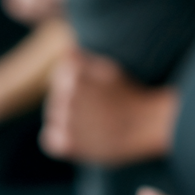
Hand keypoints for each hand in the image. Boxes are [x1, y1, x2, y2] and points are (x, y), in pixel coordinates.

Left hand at [41, 50, 176, 165]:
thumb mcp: (108, 68)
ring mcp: (66, 121)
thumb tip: (64, 51)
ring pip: (53, 115)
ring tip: (92, 120)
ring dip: (66, 116)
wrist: (144, 125)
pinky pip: (49, 138)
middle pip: (56, 95)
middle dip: (71, 99)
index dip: (77, 81)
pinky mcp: (67, 143)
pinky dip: (60, 136)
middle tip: (97, 106)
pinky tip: (80, 134)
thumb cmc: (129, 94)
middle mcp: (66, 97)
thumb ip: (81, 60)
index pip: (60, 73)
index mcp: (74, 75)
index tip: (93, 88)